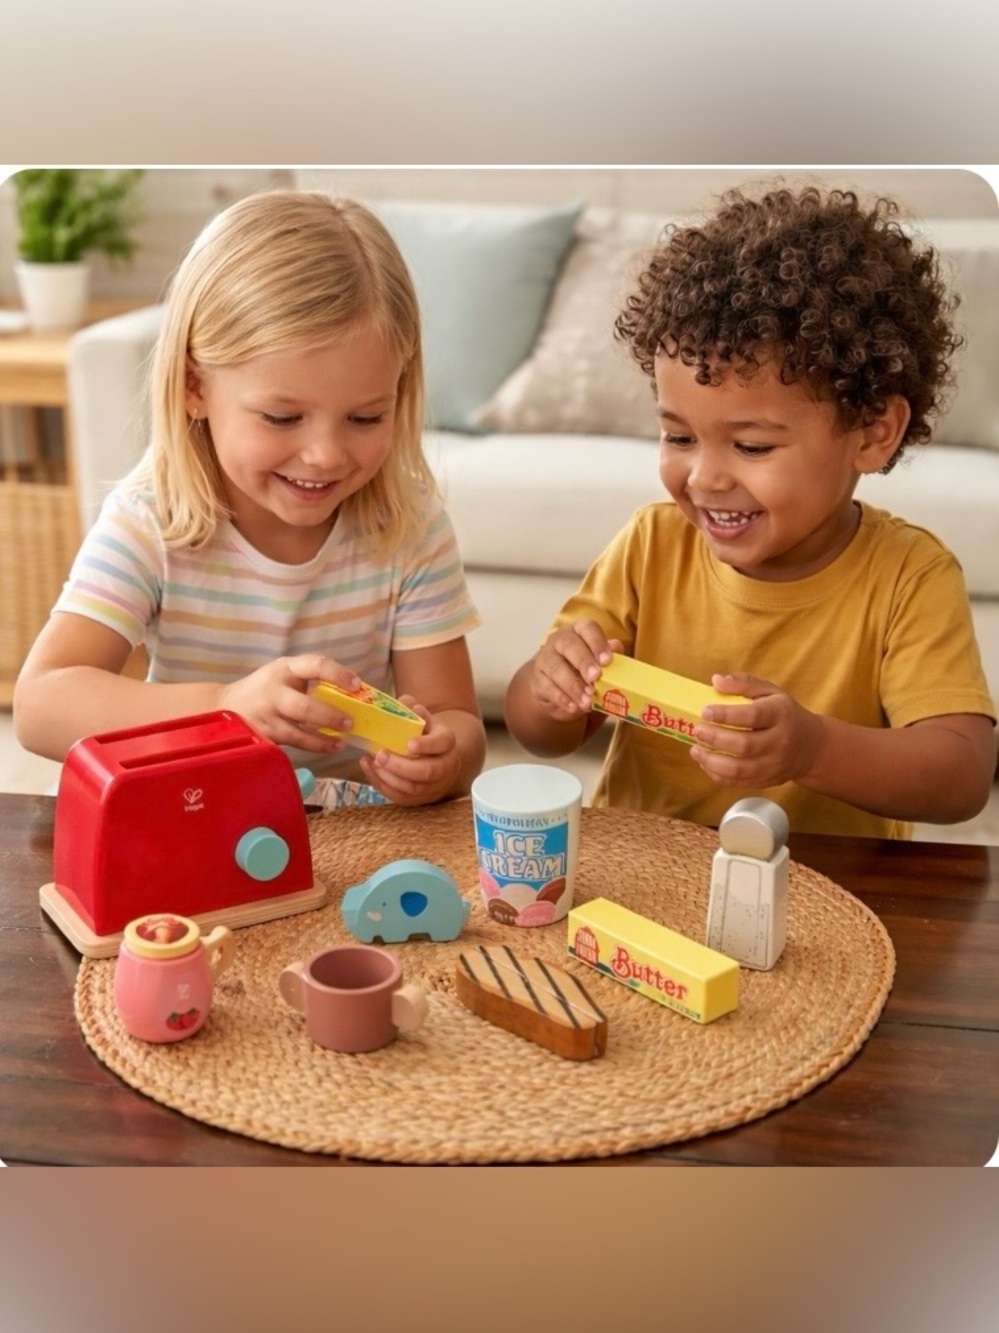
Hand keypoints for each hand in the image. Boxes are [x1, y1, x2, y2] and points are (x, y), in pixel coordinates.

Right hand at [217, 653, 361, 754]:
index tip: (356, 685)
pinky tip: (329, 747)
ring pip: (298, 731)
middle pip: (304, 706)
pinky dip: (314, 746)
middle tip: (351, 721)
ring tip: (342, 742)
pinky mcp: (263, 735)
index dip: (338, 674)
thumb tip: (352, 695)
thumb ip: (310, 681)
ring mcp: (267, 715)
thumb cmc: (266, 689)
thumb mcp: (284, 674)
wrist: (224, 705)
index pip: (315, 665)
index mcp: (285, 668)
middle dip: (330, 716)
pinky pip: (292, 743)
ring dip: (323, 738)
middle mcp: (275, 690)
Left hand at [358, 698, 461, 805]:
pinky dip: (381, 784)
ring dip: (390, 776)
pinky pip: (399, 797)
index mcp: (446, 743)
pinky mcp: (417, 799)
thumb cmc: (425, 735)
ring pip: (412, 788)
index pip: (442, 743)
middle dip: (402, 766)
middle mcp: (444, 767)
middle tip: (381, 754)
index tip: (409, 744)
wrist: (435, 759)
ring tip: (373, 761)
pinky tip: (369, 767)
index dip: (427, 745)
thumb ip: (411, 709)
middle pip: (428, 771)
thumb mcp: (423, 718)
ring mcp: (432, 786)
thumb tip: (404, 702)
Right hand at [529, 622, 624, 720]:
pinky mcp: (538, 679)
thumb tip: (616, 647)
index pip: (587, 628)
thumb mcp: (598, 661)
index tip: (607, 660)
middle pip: (569, 645)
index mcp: (579, 631)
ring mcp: (545, 658)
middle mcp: (559, 640)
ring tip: (587, 700)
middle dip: (583, 662)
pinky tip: (574, 707)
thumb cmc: (583, 668)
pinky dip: (562, 698)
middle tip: (595, 677)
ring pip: (556, 668)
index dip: (597, 643)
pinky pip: (548, 687)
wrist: (557, 686)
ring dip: (573, 685)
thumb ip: (608, 655)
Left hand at [688, 672, 824, 788]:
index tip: (705, 711)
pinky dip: (717, 775)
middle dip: (715, 738)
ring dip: (712, 761)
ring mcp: (774, 765)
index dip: (726, 714)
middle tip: (697, 730)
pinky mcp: (767, 781)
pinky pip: (738, 783)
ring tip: (695, 750)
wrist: (812, 747)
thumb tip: (716, 681)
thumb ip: (744, 683)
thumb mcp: (771, 692)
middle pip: (744, 745)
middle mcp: (780, 742)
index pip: (753, 716)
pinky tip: (706, 763)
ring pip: (739, 769)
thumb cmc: (785, 714)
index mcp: (781, 715)